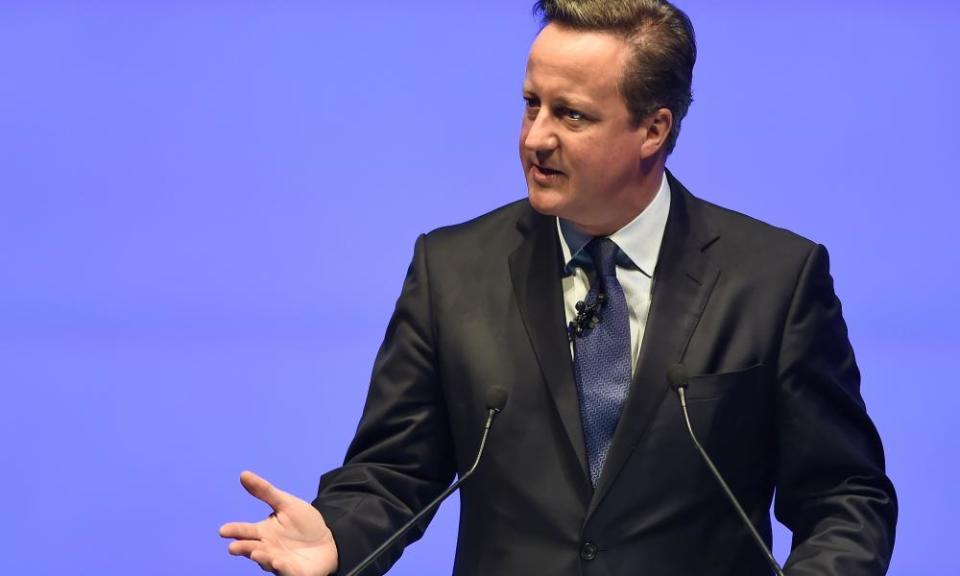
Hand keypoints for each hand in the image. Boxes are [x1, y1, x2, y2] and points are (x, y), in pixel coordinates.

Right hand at [220, 471, 338, 575]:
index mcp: (263, 533)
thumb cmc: (304, 524)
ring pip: (267, 562)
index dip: (235, 531)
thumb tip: (243, 474)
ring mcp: (280, 562)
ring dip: (262, 558)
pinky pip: (287, 571)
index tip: (223, 530)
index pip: (246, 532)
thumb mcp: (286, 504)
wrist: (328, 541)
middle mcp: (268, 549)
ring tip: (256, 553)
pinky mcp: (295, 572)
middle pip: (252, 549)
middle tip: (233, 547)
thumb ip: (265, 492)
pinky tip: (278, 561)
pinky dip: (282, 567)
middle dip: (243, 549)